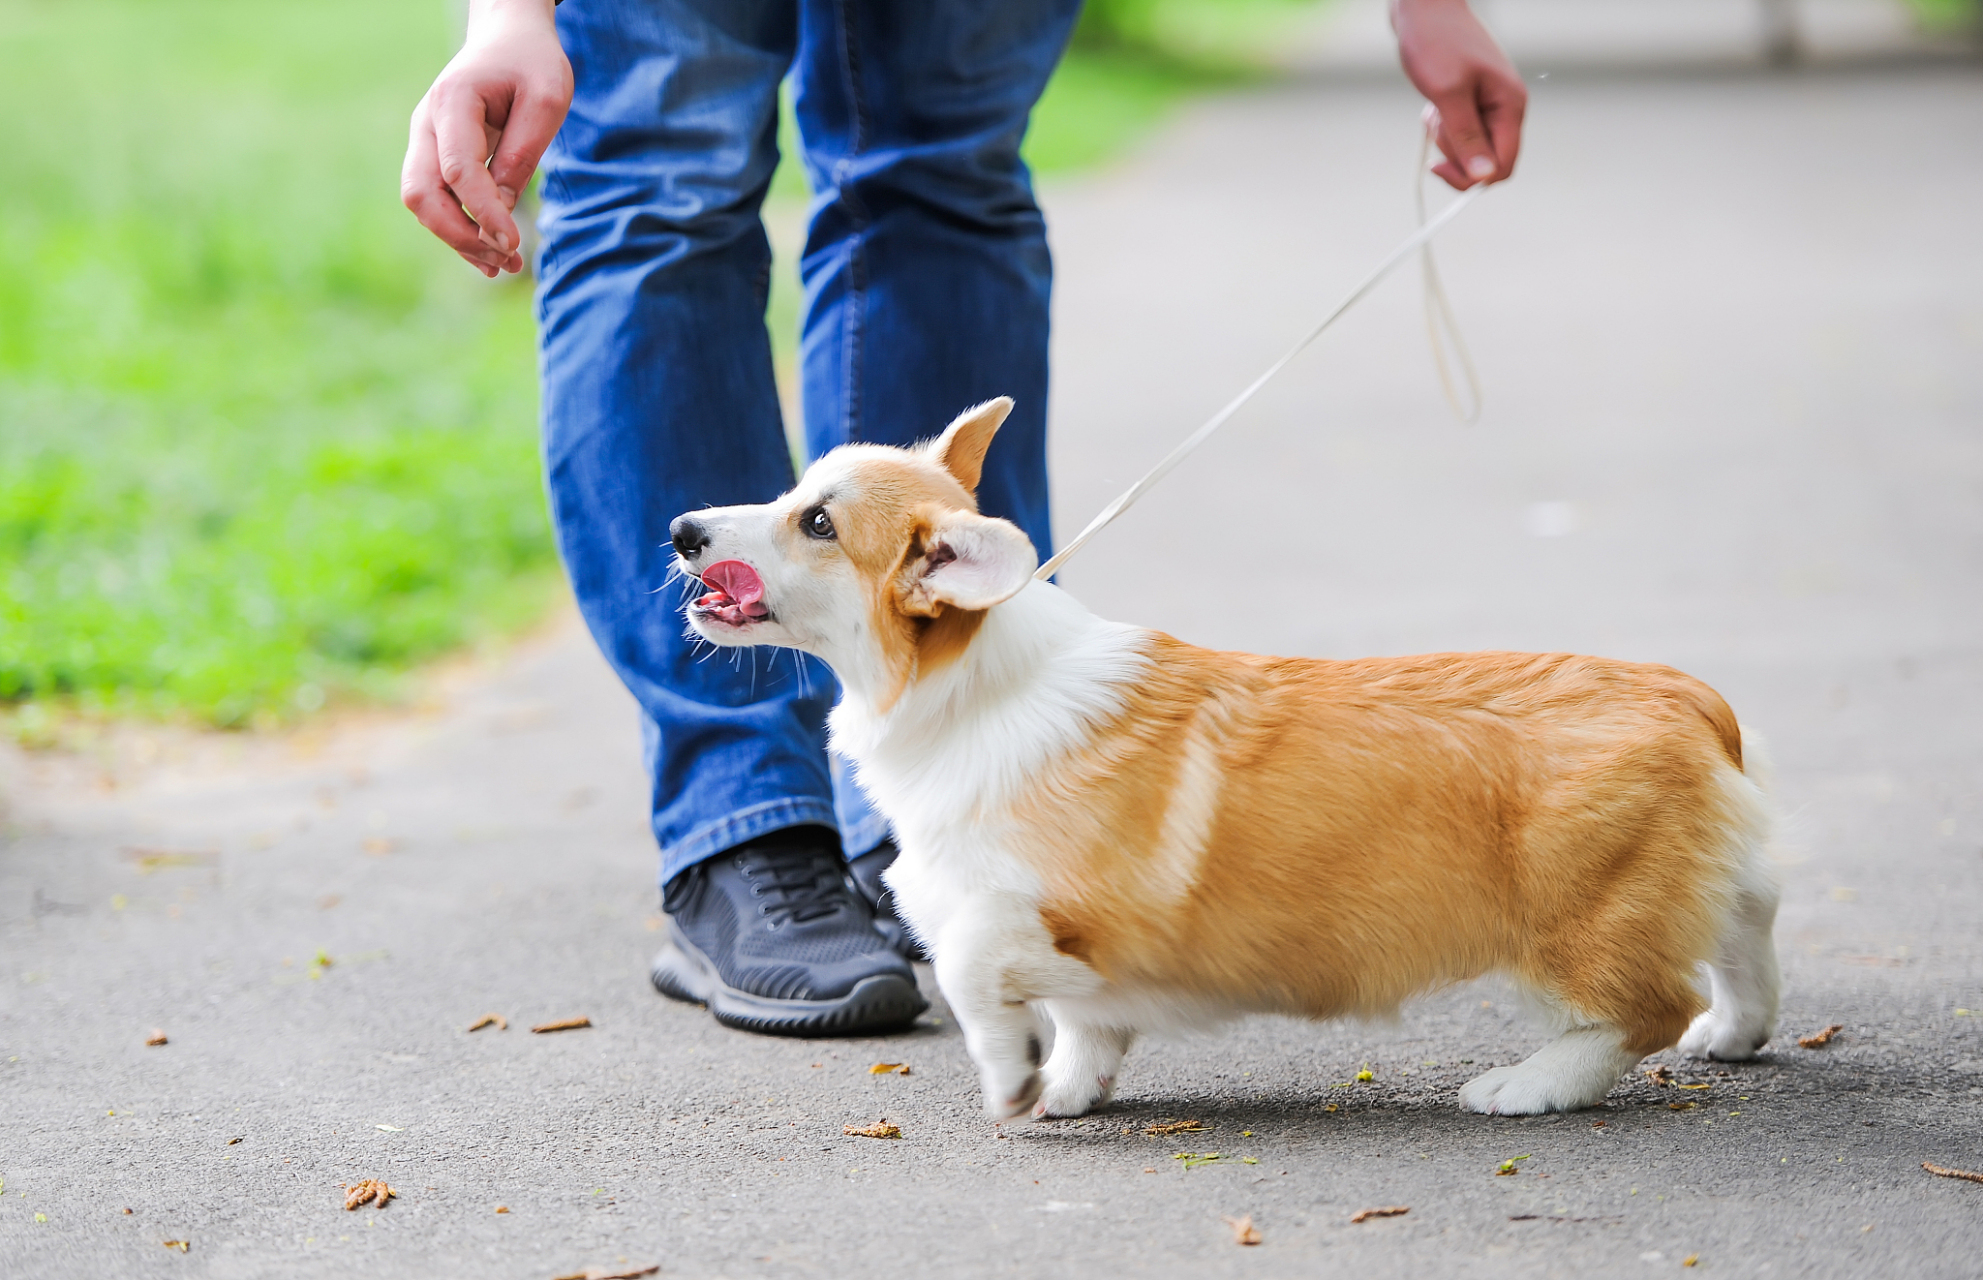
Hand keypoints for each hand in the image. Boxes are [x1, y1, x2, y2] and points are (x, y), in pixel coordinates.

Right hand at [401, 0, 572, 276]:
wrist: (508, 37)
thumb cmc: (531, 63)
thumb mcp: (547, 98)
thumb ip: (523, 152)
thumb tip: (503, 209)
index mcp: (453, 102)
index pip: (457, 170)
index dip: (483, 211)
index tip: (513, 242)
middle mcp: (427, 124)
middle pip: (422, 193)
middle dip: (461, 234)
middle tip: (506, 258)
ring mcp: (425, 141)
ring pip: (423, 203)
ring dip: (459, 239)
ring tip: (504, 265)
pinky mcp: (435, 157)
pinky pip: (436, 201)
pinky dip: (459, 230)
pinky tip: (492, 253)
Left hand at [1391, 0, 1526, 189]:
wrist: (1424, 7)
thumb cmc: (1436, 42)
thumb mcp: (1447, 92)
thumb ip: (1466, 136)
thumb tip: (1483, 177)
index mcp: (1510, 106)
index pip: (1503, 167)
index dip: (1472, 178)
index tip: (1437, 165)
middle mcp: (1506, 108)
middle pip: (1486, 161)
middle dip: (1455, 153)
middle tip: (1436, 122)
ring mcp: (1490, 105)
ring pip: (1470, 148)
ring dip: (1445, 137)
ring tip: (1433, 107)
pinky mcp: (1473, 102)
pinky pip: (1460, 132)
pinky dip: (1442, 126)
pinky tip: (1432, 105)